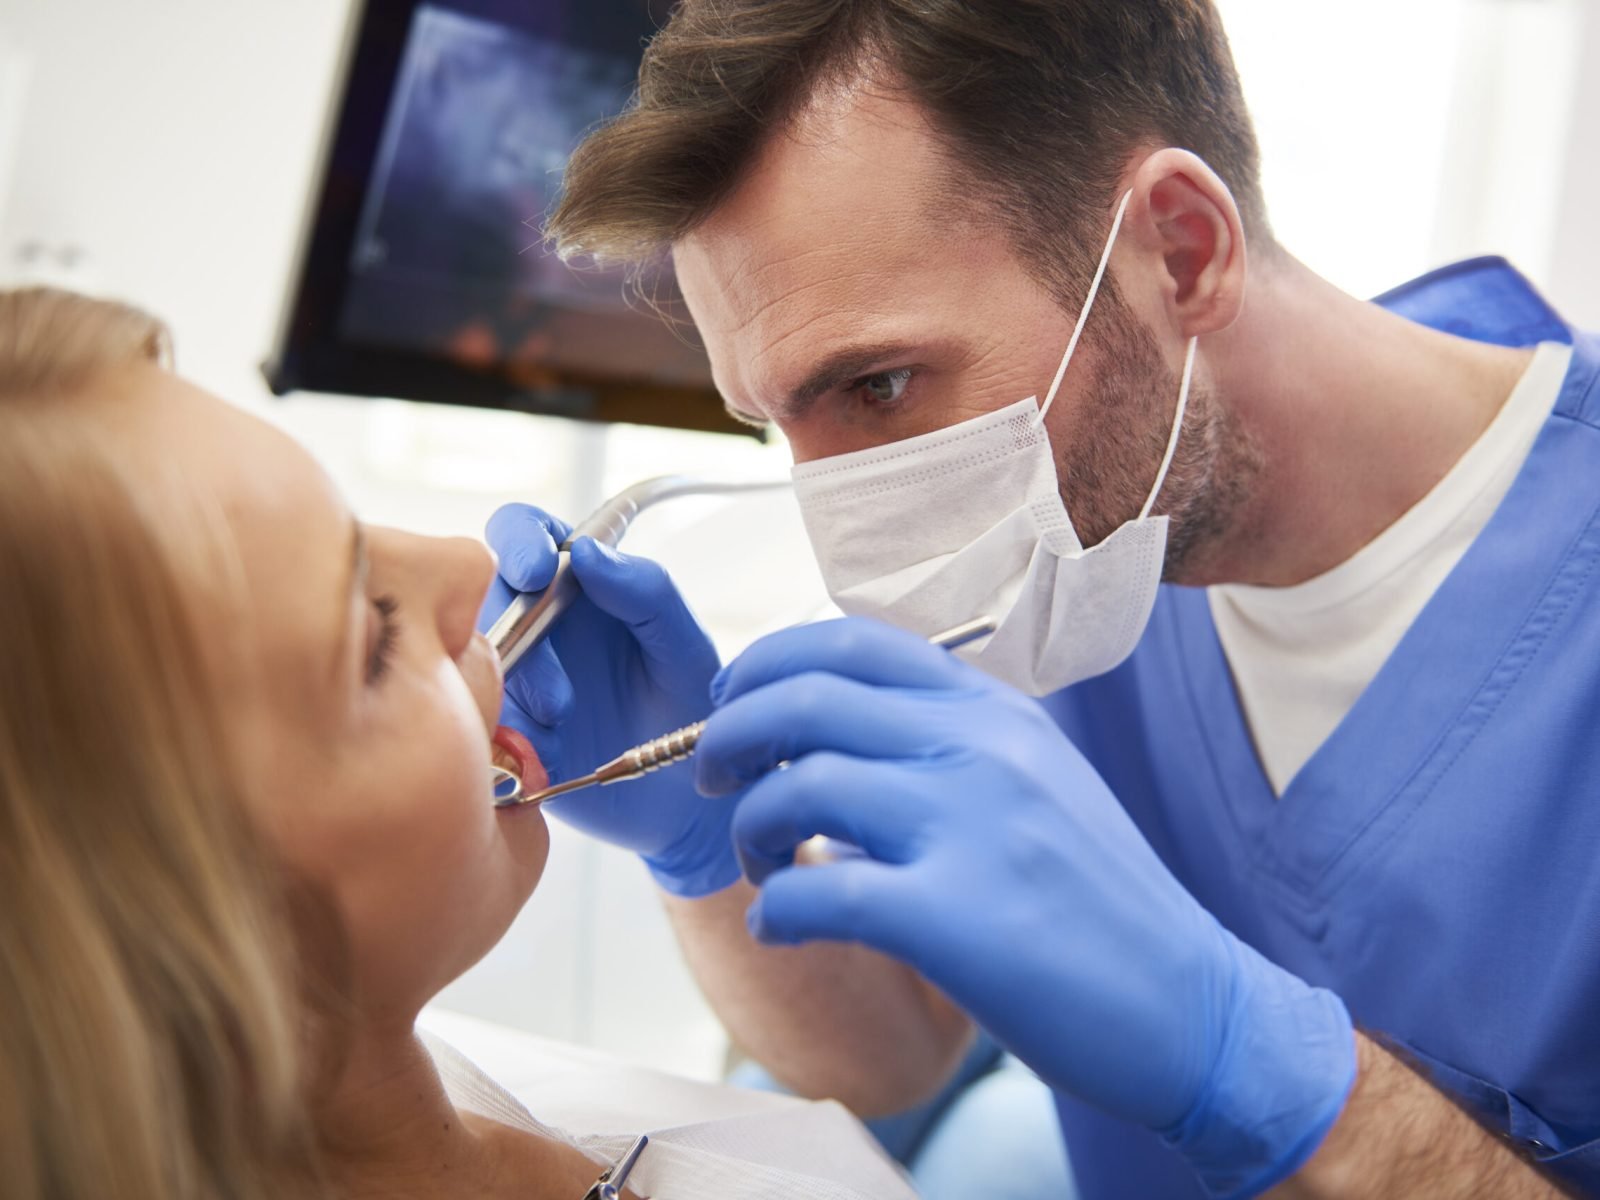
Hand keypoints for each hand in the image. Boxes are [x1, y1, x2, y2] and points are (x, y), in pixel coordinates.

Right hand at [481, 504, 736, 896]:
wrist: (683, 804)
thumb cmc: (689, 711)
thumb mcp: (683, 648)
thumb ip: (646, 592)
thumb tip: (586, 551)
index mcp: (578, 587)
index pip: (527, 533)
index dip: (519, 540)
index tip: (536, 568)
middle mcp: (535, 625)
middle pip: (483, 592)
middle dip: (512, 624)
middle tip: (554, 667)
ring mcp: (509, 677)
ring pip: (469, 653)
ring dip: (512, 681)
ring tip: (562, 715)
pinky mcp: (495, 729)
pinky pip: (470, 714)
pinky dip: (500, 729)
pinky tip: (542, 751)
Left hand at [698, 618, 1355, 1197]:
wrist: (1192, 1004)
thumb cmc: (1097, 900)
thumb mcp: (1035, 781)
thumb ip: (946, 742)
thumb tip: (828, 739)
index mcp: (993, 711)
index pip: (849, 641)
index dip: (765, 663)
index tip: (731, 706)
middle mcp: (980, 749)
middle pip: (804, 696)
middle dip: (728, 734)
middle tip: (712, 781)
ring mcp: (971, 828)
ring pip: (798, 786)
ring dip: (746, 827)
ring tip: (758, 865)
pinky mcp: (958, 919)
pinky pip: (815, 890)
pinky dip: (773, 910)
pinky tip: (780, 927)